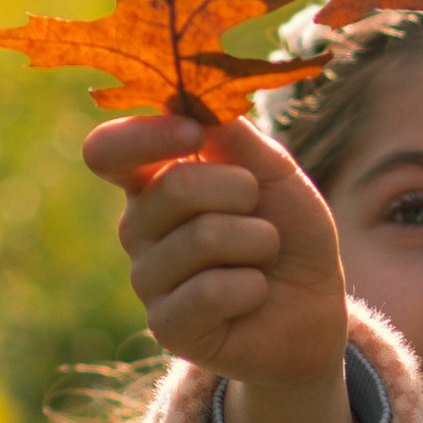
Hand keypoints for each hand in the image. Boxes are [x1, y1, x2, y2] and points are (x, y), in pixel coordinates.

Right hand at [83, 111, 357, 422]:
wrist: (314, 310)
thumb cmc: (290, 233)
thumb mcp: (275, 173)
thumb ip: (235, 136)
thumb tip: (192, 97)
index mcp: (152, 181)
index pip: (108, 151)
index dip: (145, 136)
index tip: (195, 132)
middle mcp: (138, 227)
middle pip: (173, 187)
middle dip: (240, 191)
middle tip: (260, 212)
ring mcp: (147, 279)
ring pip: (203, 238)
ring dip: (258, 242)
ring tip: (262, 258)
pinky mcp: (167, 325)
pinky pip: (212, 292)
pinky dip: (253, 287)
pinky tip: (253, 295)